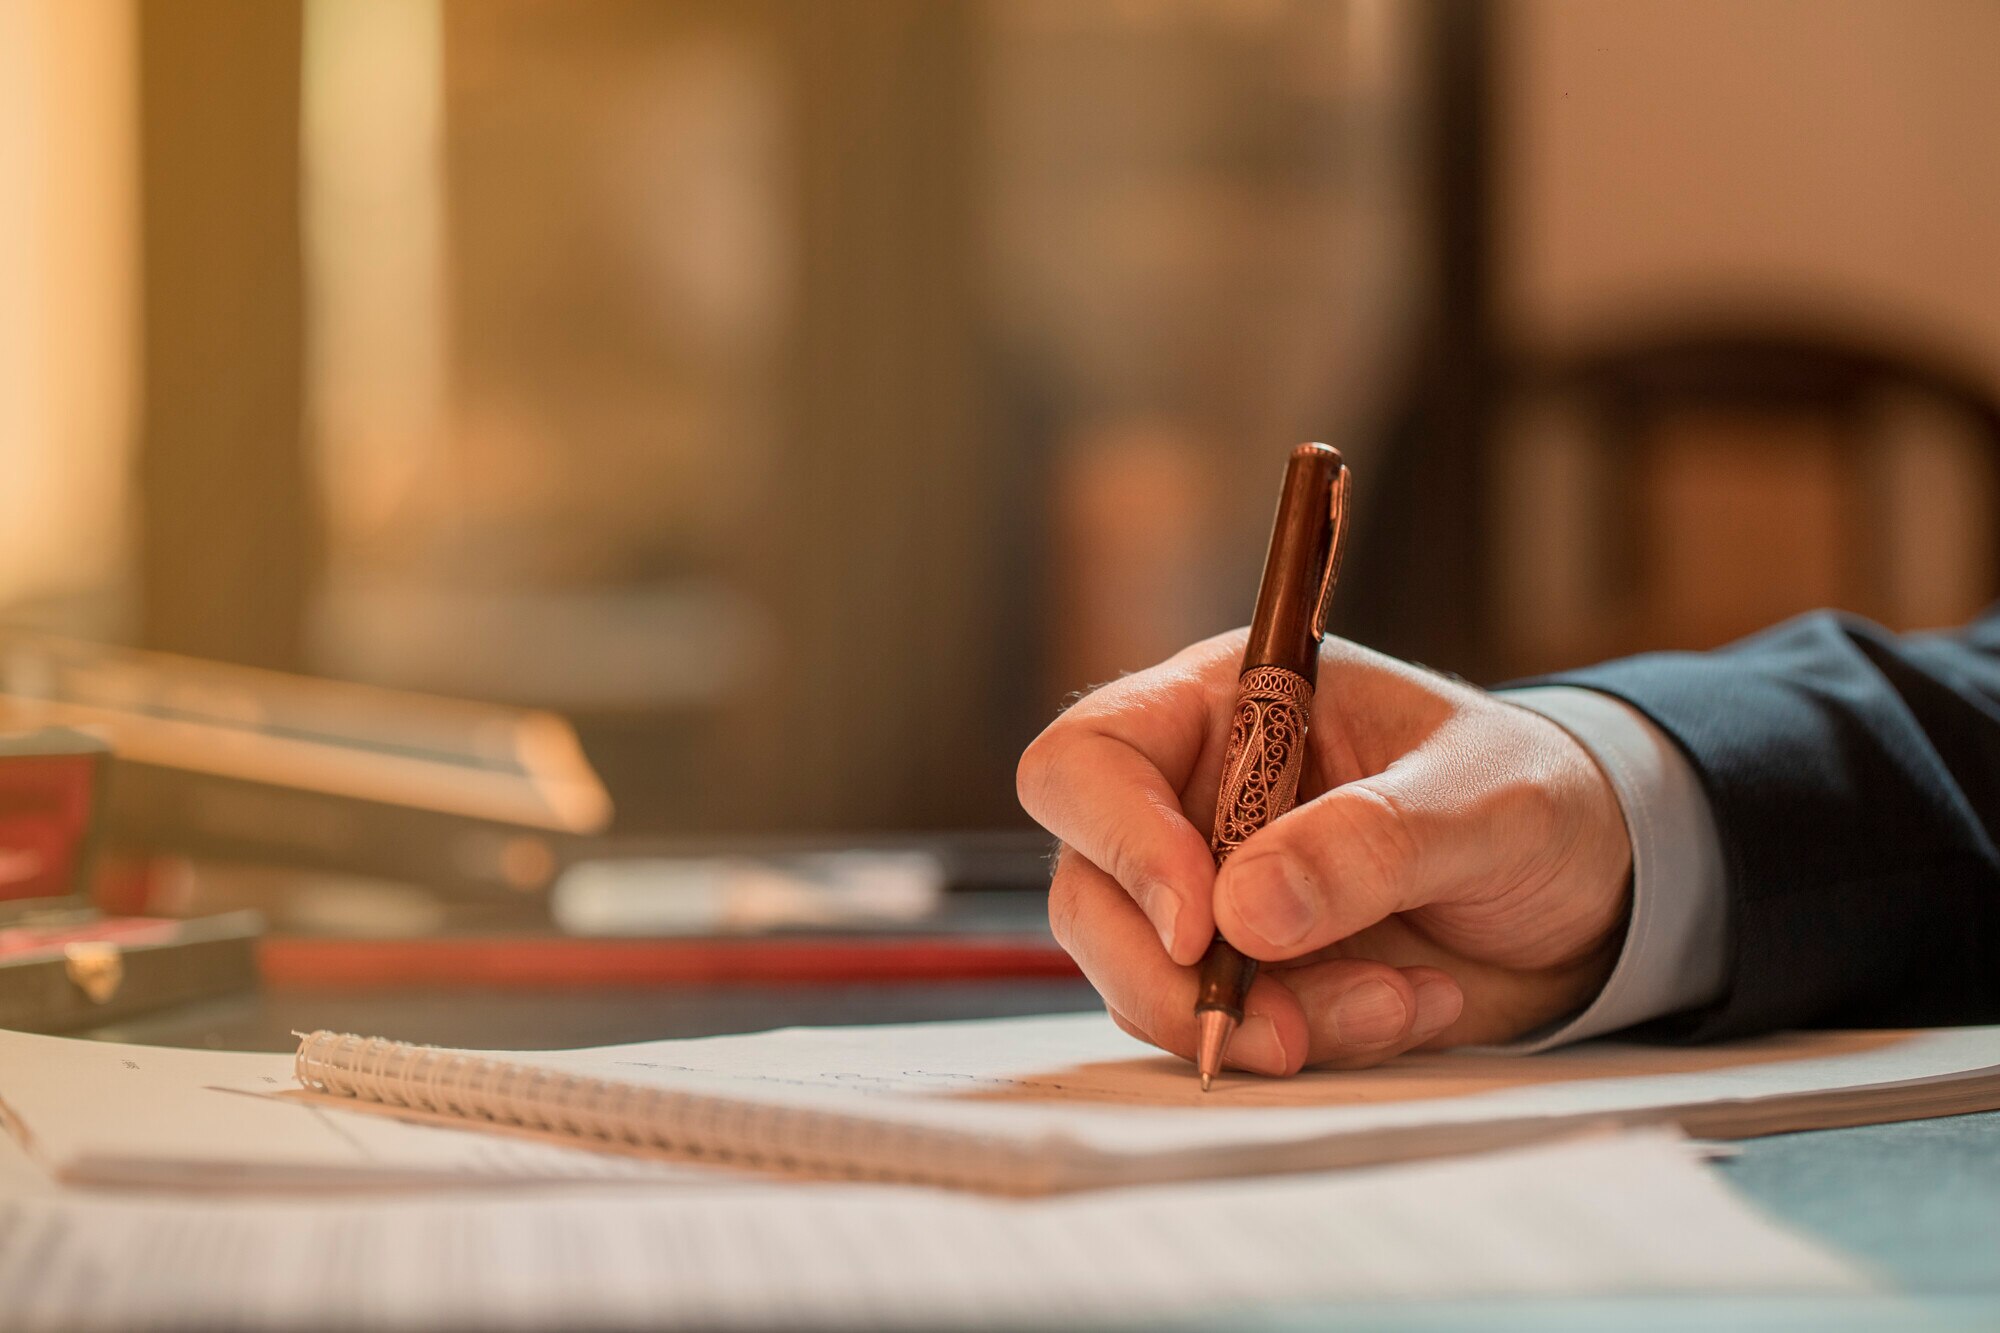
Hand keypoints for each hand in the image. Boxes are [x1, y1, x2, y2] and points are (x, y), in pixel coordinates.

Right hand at [1016, 630, 1632, 1073]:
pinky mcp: (1247, 976)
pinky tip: (1411, 1007)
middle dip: (1171, 977)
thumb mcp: (1485, 799)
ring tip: (1397, 1003)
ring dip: (1260, 1021)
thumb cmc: (1537, 797)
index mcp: (1226, 705)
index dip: (1119, 841)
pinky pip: (1223, 1032)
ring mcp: (1211, 895)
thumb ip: (1371, 842)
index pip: (1091, 760)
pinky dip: (1314, 1042)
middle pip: (1090, 890)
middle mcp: (1193, 798)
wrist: (1597, 888)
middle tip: (1280, 1027)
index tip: (1202, 925)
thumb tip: (1242, 912)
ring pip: (1142, 979)